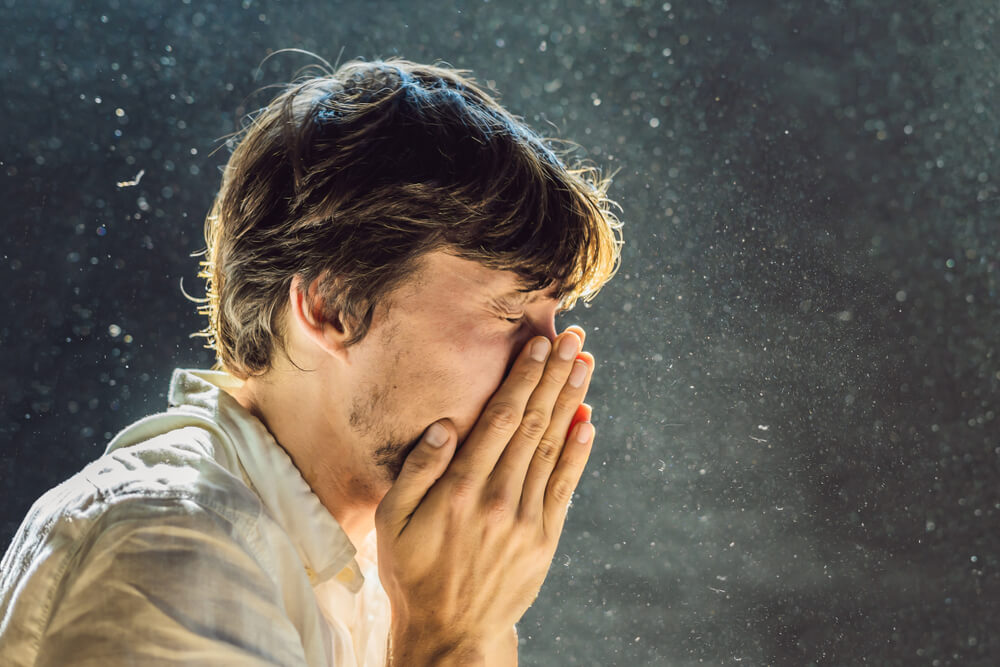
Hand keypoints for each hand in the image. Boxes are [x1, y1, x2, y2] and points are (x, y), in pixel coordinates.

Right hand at [376, 327, 595, 664]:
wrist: (450, 632)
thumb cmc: (413, 571)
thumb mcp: (392, 522)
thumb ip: (417, 471)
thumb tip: (444, 426)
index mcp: (459, 489)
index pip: (499, 419)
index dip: (522, 378)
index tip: (538, 344)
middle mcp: (497, 498)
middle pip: (533, 423)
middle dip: (554, 376)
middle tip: (573, 338)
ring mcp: (525, 519)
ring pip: (552, 447)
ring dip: (570, 402)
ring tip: (584, 365)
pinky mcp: (543, 539)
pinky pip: (564, 486)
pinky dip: (577, 452)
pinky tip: (587, 421)